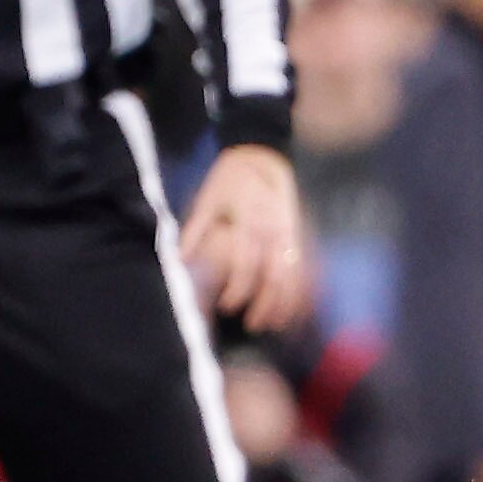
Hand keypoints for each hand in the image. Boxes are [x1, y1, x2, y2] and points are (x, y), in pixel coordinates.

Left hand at [178, 145, 312, 334]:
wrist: (262, 156)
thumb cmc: (228, 180)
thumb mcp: (207, 200)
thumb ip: (194, 232)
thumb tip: (178, 260)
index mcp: (250, 222)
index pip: (246, 264)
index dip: (238, 290)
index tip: (227, 307)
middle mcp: (275, 230)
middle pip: (275, 275)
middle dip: (266, 304)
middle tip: (252, 325)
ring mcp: (291, 232)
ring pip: (294, 274)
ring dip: (287, 302)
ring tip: (275, 324)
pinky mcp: (298, 233)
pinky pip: (304, 265)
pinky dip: (303, 288)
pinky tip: (298, 308)